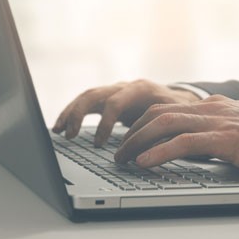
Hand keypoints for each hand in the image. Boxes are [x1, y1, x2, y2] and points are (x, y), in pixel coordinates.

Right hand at [51, 79, 200, 145]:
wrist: (180, 98)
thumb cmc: (179, 110)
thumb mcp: (175, 119)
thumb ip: (162, 131)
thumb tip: (150, 151)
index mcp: (139, 89)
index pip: (114, 102)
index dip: (105, 123)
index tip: (100, 145)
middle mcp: (123, 87)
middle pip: (93, 94)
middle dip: (78, 114)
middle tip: (69, 135)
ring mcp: (114, 91)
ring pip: (86, 97)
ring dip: (70, 113)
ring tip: (58, 131)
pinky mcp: (108, 99)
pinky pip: (86, 103)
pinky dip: (72, 114)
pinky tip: (62, 128)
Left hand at [113, 95, 238, 178]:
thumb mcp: (238, 131)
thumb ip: (215, 134)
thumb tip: (192, 148)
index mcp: (213, 106)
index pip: (166, 108)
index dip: (141, 122)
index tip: (128, 139)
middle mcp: (211, 108)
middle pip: (157, 113)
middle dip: (132, 132)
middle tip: (118, 151)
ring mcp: (218, 121)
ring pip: (164, 124)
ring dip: (138, 142)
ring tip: (123, 158)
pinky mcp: (225, 139)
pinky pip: (183, 143)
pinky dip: (159, 152)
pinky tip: (145, 162)